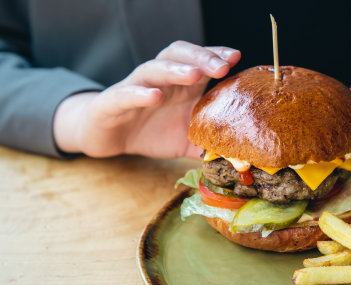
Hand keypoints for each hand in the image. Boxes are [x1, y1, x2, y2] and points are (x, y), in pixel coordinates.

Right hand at [53, 41, 240, 158]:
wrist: (108, 137)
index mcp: (180, 85)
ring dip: (176, 69)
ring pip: (153, 69)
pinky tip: (155, 96)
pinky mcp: (112, 103)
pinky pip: (125, 94)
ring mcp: (135, 88)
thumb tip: (239, 160)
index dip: (216, 55)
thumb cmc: (151, 132)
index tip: (236, 57)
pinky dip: (139, 93)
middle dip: (202, 57)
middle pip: (179, 56)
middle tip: (222, 66)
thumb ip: (211, 146)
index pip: (199, 60)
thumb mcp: (187, 141)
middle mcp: (159, 80)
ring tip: (195, 74)